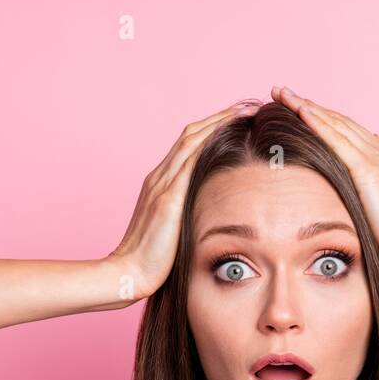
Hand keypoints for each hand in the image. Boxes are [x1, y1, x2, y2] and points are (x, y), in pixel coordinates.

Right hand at [107, 100, 261, 301]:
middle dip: (221, 116)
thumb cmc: (151, 262)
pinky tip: (230, 132)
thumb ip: (188, 217)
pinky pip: (190, 159)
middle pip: (192, 134)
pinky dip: (210, 141)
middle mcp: (159, 176)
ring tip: (247, 110)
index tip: (238, 120)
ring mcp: (161, 184)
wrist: (128, 273)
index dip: (213, 128)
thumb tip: (212, 217)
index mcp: (160, 184)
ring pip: (192, 139)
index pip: (188, 145)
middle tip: (249, 105)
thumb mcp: (172, 233)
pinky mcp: (167, 197)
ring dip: (220, 121)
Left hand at [270, 85, 378, 275]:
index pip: (346, 130)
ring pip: (335, 124)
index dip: (320, 117)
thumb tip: (357, 175)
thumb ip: (368, 187)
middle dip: (307, 104)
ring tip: (282, 94)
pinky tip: (300, 111)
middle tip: (280, 92)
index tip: (295, 107)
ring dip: (305, 106)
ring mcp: (376, 157)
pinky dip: (318, 124)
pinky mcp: (368, 170)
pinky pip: (338, 141)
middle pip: (338, 120)